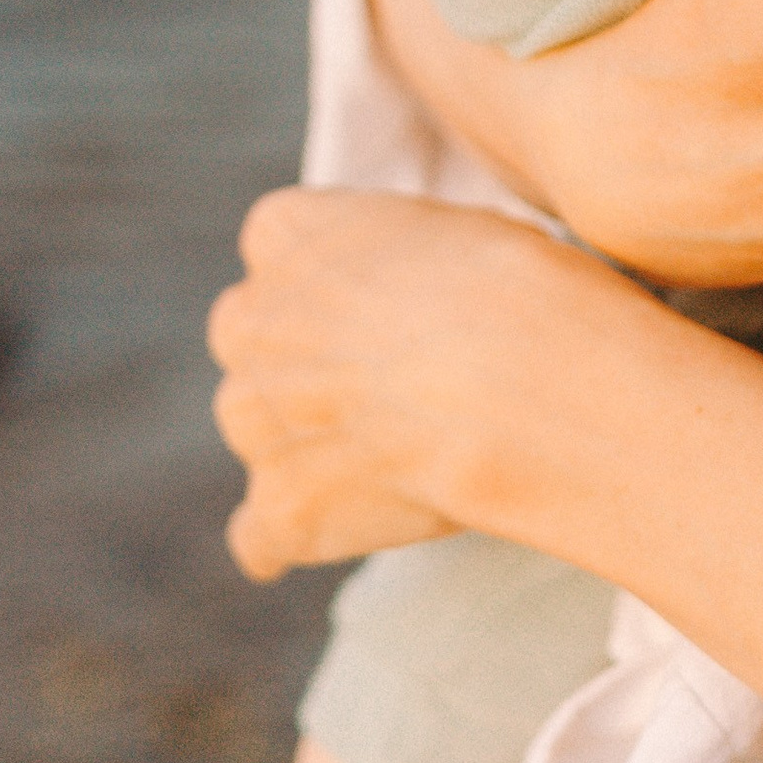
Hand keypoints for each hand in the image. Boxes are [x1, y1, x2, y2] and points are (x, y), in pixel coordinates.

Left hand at [210, 186, 647, 578]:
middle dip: (304, 358)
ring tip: (390, 452)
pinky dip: (289, 535)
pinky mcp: (282, 505)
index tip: (382, 299)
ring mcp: (254, 420)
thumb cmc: (506, 285)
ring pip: (258, 431)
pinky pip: (261, 534)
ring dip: (304, 441)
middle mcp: (248, 322)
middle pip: (256, 338)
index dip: (335, 278)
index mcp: (285, 233)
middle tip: (387, 377)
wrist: (514, 377)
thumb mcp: (448, 227)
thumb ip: (395, 258)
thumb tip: (413, 290)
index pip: (281, 241)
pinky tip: (327, 528)